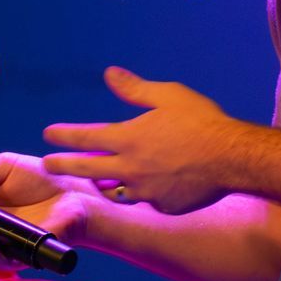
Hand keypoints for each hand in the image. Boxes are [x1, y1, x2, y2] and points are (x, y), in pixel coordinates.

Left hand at [42, 67, 239, 214]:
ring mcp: (145, 191)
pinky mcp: (162, 206)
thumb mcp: (167, 96)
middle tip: (47, 165)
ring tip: (96, 180)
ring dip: (103, 184)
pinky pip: (145, 201)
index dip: (63, 136)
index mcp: (128, 138)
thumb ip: (134, 89)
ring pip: (114, 191)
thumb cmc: (202, 122)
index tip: (47, 135)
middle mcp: (130, 168)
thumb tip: (109, 74)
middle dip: (63, 165)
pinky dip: (142, 193)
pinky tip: (148, 186)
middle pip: (86, 169)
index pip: (85, 137)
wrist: (233, 158)